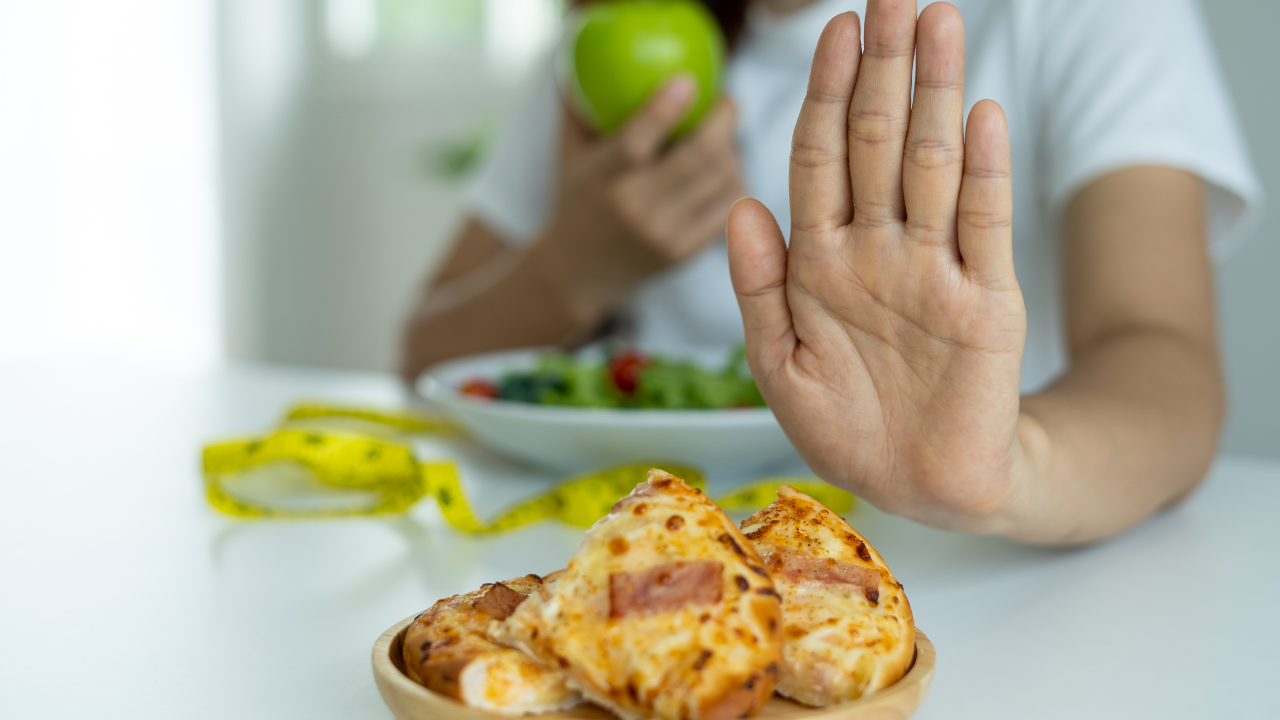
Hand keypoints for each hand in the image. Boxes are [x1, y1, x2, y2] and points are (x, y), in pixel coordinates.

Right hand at [532, 77, 744, 324]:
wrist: (577, 274)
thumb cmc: (577, 201)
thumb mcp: (570, 156)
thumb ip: (579, 109)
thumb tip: (582, 58)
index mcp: (602, 179)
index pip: (636, 142)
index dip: (666, 109)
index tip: (688, 81)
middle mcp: (634, 208)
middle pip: (697, 157)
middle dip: (724, 121)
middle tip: (728, 103)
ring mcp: (663, 234)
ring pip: (720, 179)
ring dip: (732, 150)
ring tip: (726, 138)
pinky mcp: (684, 252)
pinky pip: (727, 207)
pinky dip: (734, 181)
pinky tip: (727, 170)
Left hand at [726, 2, 1028, 532]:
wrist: (921, 485)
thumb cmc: (846, 427)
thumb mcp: (779, 366)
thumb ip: (757, 289)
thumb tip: (738, 203)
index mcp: (819, 261)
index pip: (820, 158)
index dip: (824, 95)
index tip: (833, 32)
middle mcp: (876, 250)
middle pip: (877, 142)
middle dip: (881, 69)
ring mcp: (933, 268)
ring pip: (930, 164)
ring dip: (934, 93)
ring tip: (937, 22)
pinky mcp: (986, 299)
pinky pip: (983, 224)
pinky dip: (981, 170)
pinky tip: (979, 112)